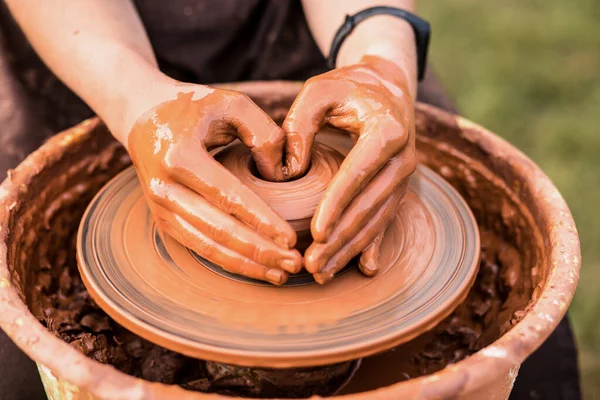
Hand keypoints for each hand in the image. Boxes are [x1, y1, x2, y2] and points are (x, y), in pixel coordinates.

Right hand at [128, 85, 301, 284]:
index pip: (228, 197)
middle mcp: (164, 188)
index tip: (291, 238)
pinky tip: (256, 269)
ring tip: (281, 275)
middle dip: (259, 252)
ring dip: (246, 265)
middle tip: (295, 264)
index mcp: (179, 157)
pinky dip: (228, 261)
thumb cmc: (194, 107)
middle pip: (219, 230)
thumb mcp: (231, 103)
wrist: (143, 116)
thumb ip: (264, 132)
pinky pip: (199, 247)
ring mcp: (160, 208)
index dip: (261, 220)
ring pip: (208, 246)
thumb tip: (281, 175)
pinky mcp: (163, 220)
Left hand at [283, 55, 416, 283]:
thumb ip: (300, 123)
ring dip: (350, 249)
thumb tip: (290, 170)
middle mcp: (403, 158)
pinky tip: (363, 269)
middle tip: (311, 265)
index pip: (359, 173)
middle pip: (368, 206)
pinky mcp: (397, 188)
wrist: (388, 88)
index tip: (315, 232)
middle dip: (340, 238)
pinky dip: (371, 244)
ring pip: (376, 220)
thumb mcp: (319, 90)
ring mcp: (404, 177)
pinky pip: (384, 220)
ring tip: (323, 272)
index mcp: (387, 131)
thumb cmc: (348, 87)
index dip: (337, 204)